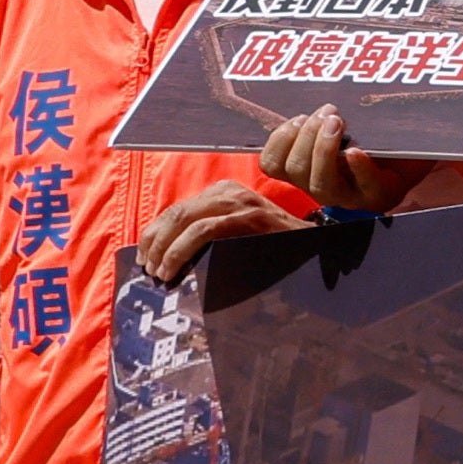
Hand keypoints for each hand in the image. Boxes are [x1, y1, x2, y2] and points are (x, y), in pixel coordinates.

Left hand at [134, 178, 301, 283]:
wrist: (316, 249)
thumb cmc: (273, 248)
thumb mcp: (238, 233)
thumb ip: (210, 234)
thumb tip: (169, 253)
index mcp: (223, 192)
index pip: (177, 209)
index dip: (155, 233)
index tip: (146, 257)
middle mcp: (229, 191)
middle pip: (176, 213)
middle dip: (154, 242)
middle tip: (148, 268)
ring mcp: (240, 202)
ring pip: (185, 219)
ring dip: (165, 249)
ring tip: (159, 272)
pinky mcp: (248, 217)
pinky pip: (203, 231)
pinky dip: (181, 250)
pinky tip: (173, 268)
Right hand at [254, 103, 421, 216]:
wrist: (416, 148)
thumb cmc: (372, 131)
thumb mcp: (341, 119)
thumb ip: (319, 112)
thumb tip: (303, 80)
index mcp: (306, 168)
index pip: (273, 165)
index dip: (278, 141)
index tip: (298, 117)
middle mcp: (323, 186)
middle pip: (295, 170)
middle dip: (306, 136)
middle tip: (328, 112)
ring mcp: (350, 196)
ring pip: (320, 184)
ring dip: (324, 149)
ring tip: (338, 122)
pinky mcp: (379, 196)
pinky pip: (363, 187)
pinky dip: (358, 167)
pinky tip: (357, 150)